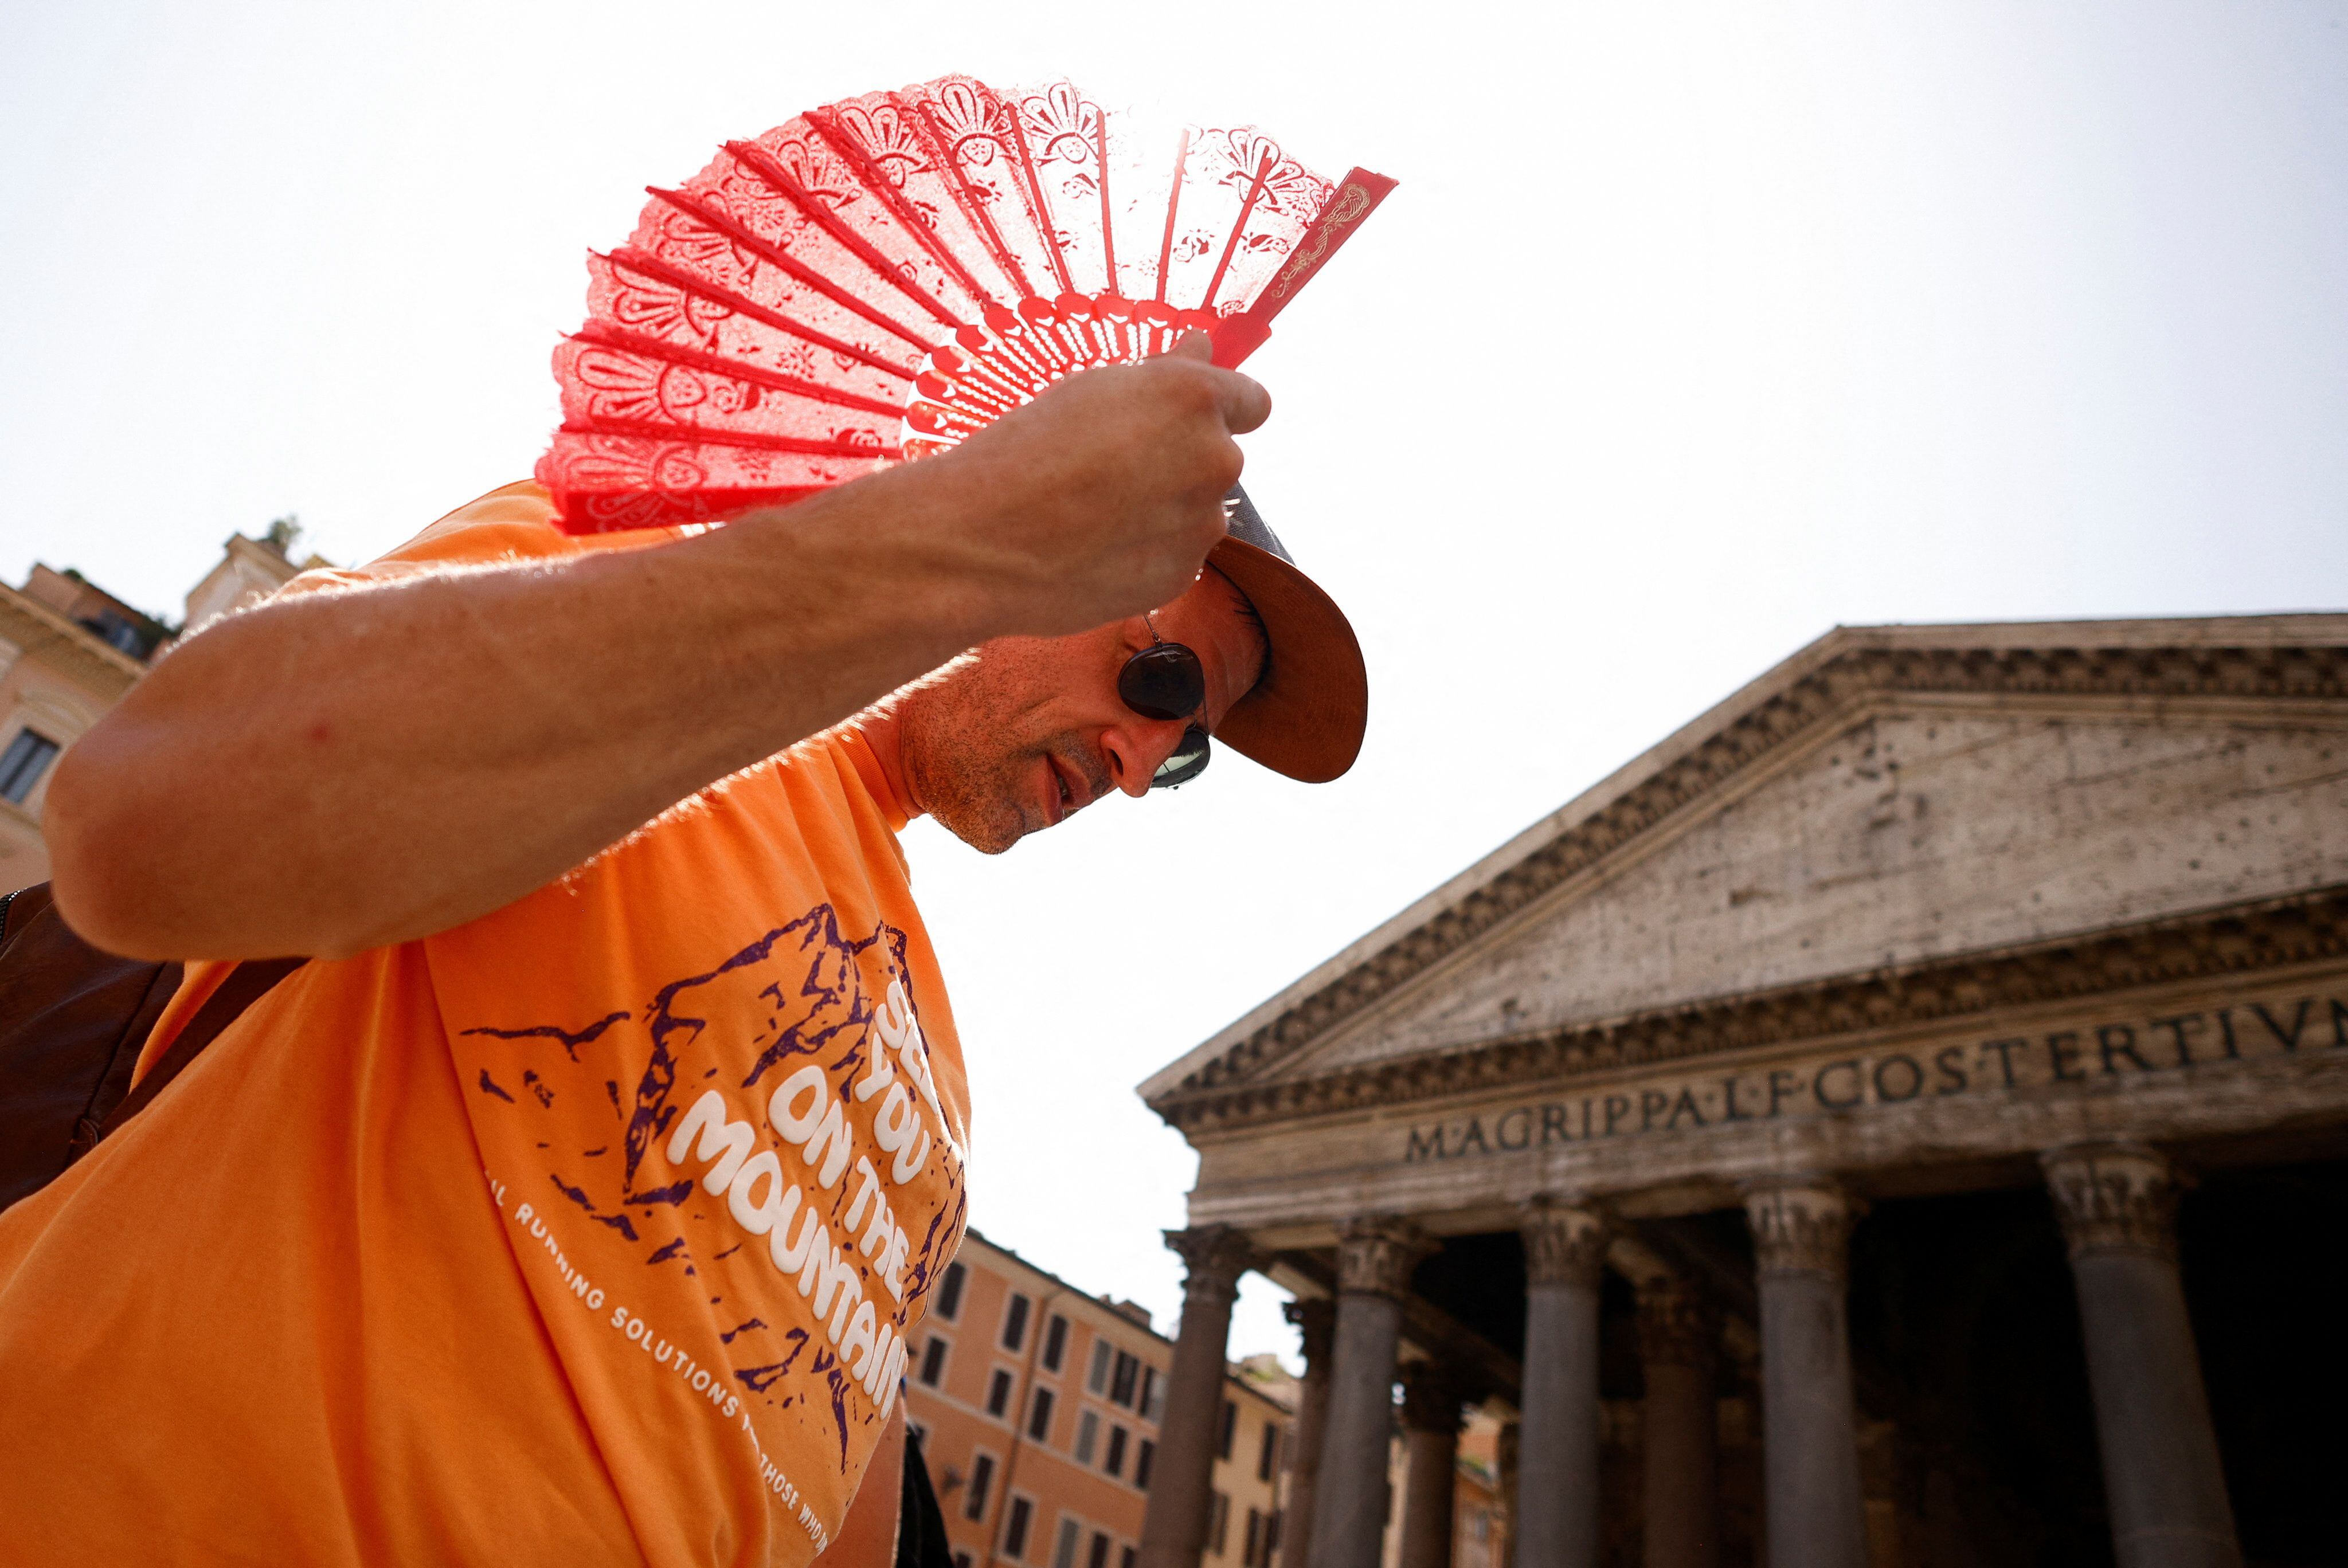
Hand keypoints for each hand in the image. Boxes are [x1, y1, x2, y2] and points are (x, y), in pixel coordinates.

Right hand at [927, 332, 1271, 637]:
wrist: (983, 541)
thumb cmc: (1025, 451)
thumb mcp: (1091, 390)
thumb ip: (1164, 373)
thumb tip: (1202, 345)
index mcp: (1194, 398)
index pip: (1253, 402)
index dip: (1221, 411)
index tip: (1184, 422)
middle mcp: (1214, 458)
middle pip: (1220, 457)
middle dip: (1182, 462)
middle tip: (1112, 470)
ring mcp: (1202, 523)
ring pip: (1200, 510)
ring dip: (1167, 510)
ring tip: (1097, 515)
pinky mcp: (1184, 574)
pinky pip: (1178, 554)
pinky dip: (1149, 551)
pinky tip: (1096, 549)